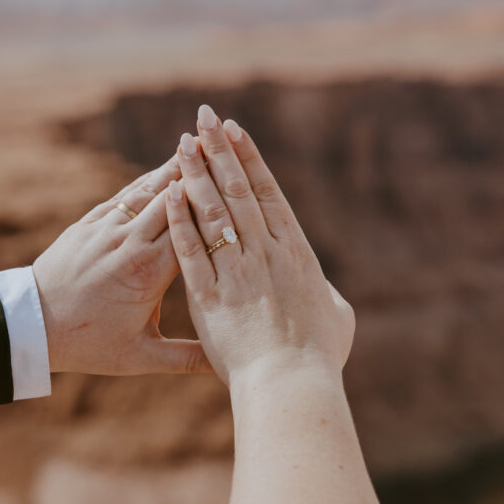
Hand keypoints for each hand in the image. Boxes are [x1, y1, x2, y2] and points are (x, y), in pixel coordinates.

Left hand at [33, 156, 210, 375]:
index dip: (216, 204)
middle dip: (199, 172)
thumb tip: (229, 366)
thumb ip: (188, 359)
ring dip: (175, 167)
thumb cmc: (89, 345)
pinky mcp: (89, 223)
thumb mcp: (141, 357)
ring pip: (148, 189)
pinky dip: (148, 180)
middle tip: (227, 147)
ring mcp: (107, 229)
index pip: (192, 229)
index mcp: (148, 273)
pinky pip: (125, 194)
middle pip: (173, 198)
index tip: (240, 182)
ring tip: (202, 144)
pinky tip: (166, 166)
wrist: (32, 327)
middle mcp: (129, 244)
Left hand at [165, 105, 353, 385]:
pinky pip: (189, 248)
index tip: (235, 132)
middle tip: (204, 117)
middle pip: (236, 190)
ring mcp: (234, 272)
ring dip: (196, 174)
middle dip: (219, 151)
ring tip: (183, 142)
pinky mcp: (207, 296)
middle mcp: (264, 253)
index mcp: (295, 253)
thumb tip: (321, 288)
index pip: (266, 194)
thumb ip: (324, 295)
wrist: (291, 386)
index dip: (249, 159)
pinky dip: (179, 217)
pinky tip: (168, 192)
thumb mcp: (336, 319)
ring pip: (211, 211)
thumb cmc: (319, 357)